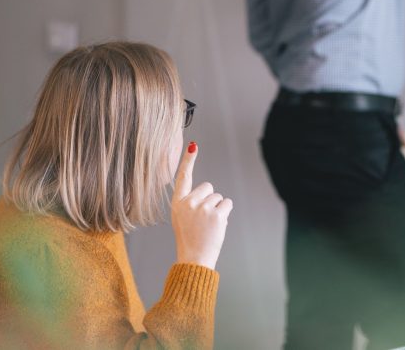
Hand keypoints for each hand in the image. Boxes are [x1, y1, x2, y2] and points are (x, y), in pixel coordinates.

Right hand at [171, 142, 232, 269]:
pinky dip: (225, 212)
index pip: (183, 177)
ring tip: (208, 225)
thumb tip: (209, 191)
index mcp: (177, 203)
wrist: (194, 258)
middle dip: (210, 199)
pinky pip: (227, 203)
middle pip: (208, 187)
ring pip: (219, 197)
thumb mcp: (182, 218)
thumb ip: (191, 203)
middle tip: (203, 219)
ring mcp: (202, 208)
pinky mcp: (216, 214)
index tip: (193, 145)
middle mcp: (188, 203)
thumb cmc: (190, 238)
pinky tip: (217, 225)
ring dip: (218, 208)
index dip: (188, 160)